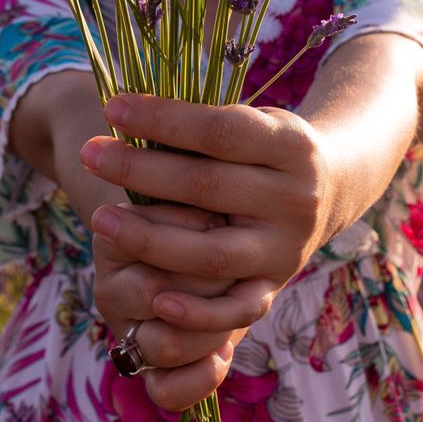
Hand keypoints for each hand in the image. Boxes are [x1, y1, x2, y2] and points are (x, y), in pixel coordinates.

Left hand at [82, 94, 336, 354]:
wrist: (332, 188)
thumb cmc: (267, 147)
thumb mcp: (252, 121)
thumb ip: (202, 126)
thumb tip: (126, 117)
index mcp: (291, 145)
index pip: (218, 131)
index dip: (162, 120)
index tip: (112, 110)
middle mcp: (295, 198)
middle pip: (207, 187)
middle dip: (140, 171)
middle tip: (90, 154)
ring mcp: (287, 248)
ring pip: (212, 253)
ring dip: (149, 239)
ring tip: (99, 218)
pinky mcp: (277, 286)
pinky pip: (236, 309)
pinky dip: (196, 311)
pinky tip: (153, 300)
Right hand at [92, 200, 247, 409]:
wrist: (205, 248)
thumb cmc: (201, 218)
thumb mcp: (194, 201)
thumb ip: (199, 203)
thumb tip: (215, 224)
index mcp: (110, 240)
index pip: (145, 239)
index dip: (197, 231)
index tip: (219, 220)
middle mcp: (110, 290)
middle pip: (154, 293)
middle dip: (211, 279)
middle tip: (240, 265)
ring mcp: (127, 334)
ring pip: (165, 345)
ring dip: (212, 327)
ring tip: (238, 302)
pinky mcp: (150, 370)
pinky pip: (166, 391)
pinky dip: (200, 376)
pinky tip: (224, 352)